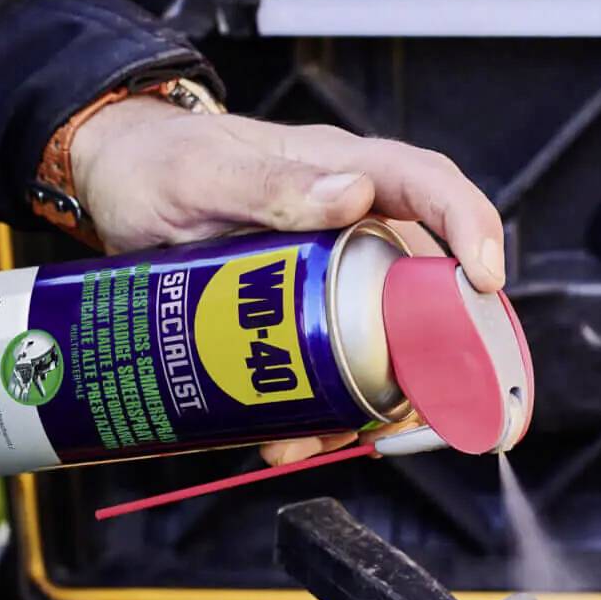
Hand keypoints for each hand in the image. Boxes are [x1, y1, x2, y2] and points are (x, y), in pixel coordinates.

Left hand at [70, 101, 505, 466]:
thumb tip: (352, 194)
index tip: (484, 278)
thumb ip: (271, 184)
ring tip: (326, 435)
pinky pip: (336, 369)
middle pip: (426, 286)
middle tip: (422, 400)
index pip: (431, 188)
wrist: (115, 188)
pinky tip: (295, 436)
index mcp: (344, 170)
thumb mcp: (203, 174)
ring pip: (385, 341)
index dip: (471, 229)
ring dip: (373, 399)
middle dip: (437, 351)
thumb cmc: (159, 163)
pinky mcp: (305, 316)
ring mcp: (331, 274)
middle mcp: (352, 225)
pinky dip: (327, 412)